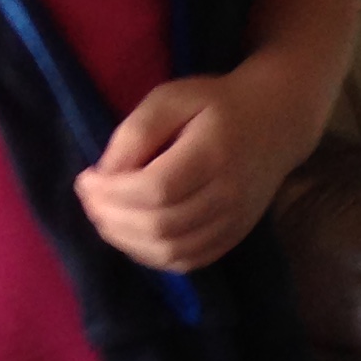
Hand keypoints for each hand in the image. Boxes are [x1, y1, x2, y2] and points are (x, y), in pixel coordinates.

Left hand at [73, 62, 315, 272]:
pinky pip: (188, 261)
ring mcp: (234, 222)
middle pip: (161, 225)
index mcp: (213, 155)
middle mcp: (229, 196)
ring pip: (172, 251)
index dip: (111, 192)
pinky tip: (132, 236)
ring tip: (104, 218)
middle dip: (112, 217)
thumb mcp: (171, 99)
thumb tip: (104, 176)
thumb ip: (136, 133)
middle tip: (89, 200)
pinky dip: (152, 256)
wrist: (275, 124)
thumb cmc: (217, 104)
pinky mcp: (233, 236)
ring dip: (127, 241)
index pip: (155, 190)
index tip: (86, 178)